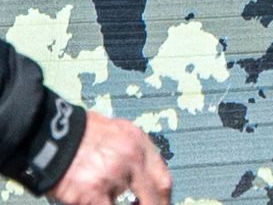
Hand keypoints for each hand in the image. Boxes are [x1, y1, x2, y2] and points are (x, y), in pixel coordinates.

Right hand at [47, 114, 169, 204]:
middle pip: (154, 197)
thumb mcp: (118, 131)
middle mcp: (132, 161)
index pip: (164, 179)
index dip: (164, 198)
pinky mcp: (91, 193)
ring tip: (98, 191)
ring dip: (110, 200)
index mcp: (140, 144)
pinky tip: (92, 200)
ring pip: (121, 202)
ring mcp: (113, 178)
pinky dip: (103, 204)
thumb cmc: (80, 132)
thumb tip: (142, 175)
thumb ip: (134, 153)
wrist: (51, 133)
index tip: (161, 204)